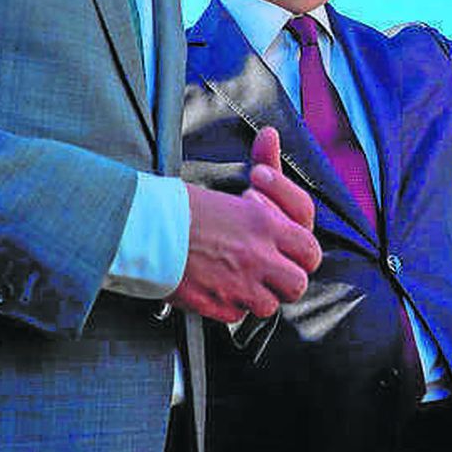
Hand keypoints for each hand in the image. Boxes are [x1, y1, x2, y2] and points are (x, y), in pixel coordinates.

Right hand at [167, 128, 321, 322]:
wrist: (142, 228)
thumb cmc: (179, 206)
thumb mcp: (230, 186)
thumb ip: (264, 174)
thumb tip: (270, 136)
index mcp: (264, 224)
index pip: (309, 249)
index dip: (299, 250)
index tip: (280, 239)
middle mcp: (257, 256)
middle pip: (298, 283)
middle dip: (286, 278)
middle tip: (271, 268)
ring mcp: (238, 285)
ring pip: (269, 305)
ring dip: (258, 293)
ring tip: (240, 276)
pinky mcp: (216, 304)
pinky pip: (237, 315)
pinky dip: (230, 305)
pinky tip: (217, 285)